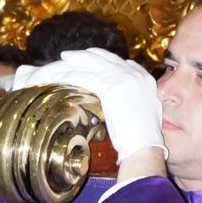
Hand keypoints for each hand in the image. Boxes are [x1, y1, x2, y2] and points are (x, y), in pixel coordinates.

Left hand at [10, 50, 163, 160]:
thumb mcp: (143, 112)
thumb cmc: (142, 138)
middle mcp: (134, 73)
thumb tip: (120, 98)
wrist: (145, 146)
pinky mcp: (111, 86)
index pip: (118, 61)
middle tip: (68, 56)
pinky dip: (68, 75)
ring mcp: (123, 77)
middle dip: (84, 55)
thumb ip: (133, 99)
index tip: (88, 58)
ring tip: (58, 61)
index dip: (100, 58)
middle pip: (103, 57)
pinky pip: (84, 76)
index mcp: (143, 78)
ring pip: (91, 64)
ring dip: (72, 62)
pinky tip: (57, 76)